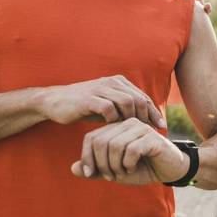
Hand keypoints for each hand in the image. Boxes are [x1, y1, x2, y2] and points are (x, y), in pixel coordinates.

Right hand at [36, 75, 165, 128]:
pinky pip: (109, 109)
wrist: (55, 101)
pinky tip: (114, 130)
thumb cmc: (83, 105)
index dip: (154, 112)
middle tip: (149, 133)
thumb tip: (143, 120)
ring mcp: (100, 89)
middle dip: (147, 118)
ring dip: (131, 120)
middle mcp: (111, 82)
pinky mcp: (89, 98)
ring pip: (126, 103)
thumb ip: (123, 109)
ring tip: (131, 134)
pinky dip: (114, 120)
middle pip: (138, 99)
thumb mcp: (106, 105)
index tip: (161, 127)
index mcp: (118, 82)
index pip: (142, 97)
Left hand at [71, 118, 188, 184]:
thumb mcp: (114, 171)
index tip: (91, 174)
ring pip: (114, 145)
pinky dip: (128, 164)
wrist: (169, 169)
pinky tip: (133, 167)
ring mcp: (138, 127)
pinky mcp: (150, 136)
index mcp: (114, 128)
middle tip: (111, 176)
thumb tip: (73, 169)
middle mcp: (125, 124)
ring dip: (115, 165)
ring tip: (123, 172)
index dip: (87, 157)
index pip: (90, 138)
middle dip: (102, 164)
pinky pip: (131, 150)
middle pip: (100, 142)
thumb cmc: (141, 168)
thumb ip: (95, 169)